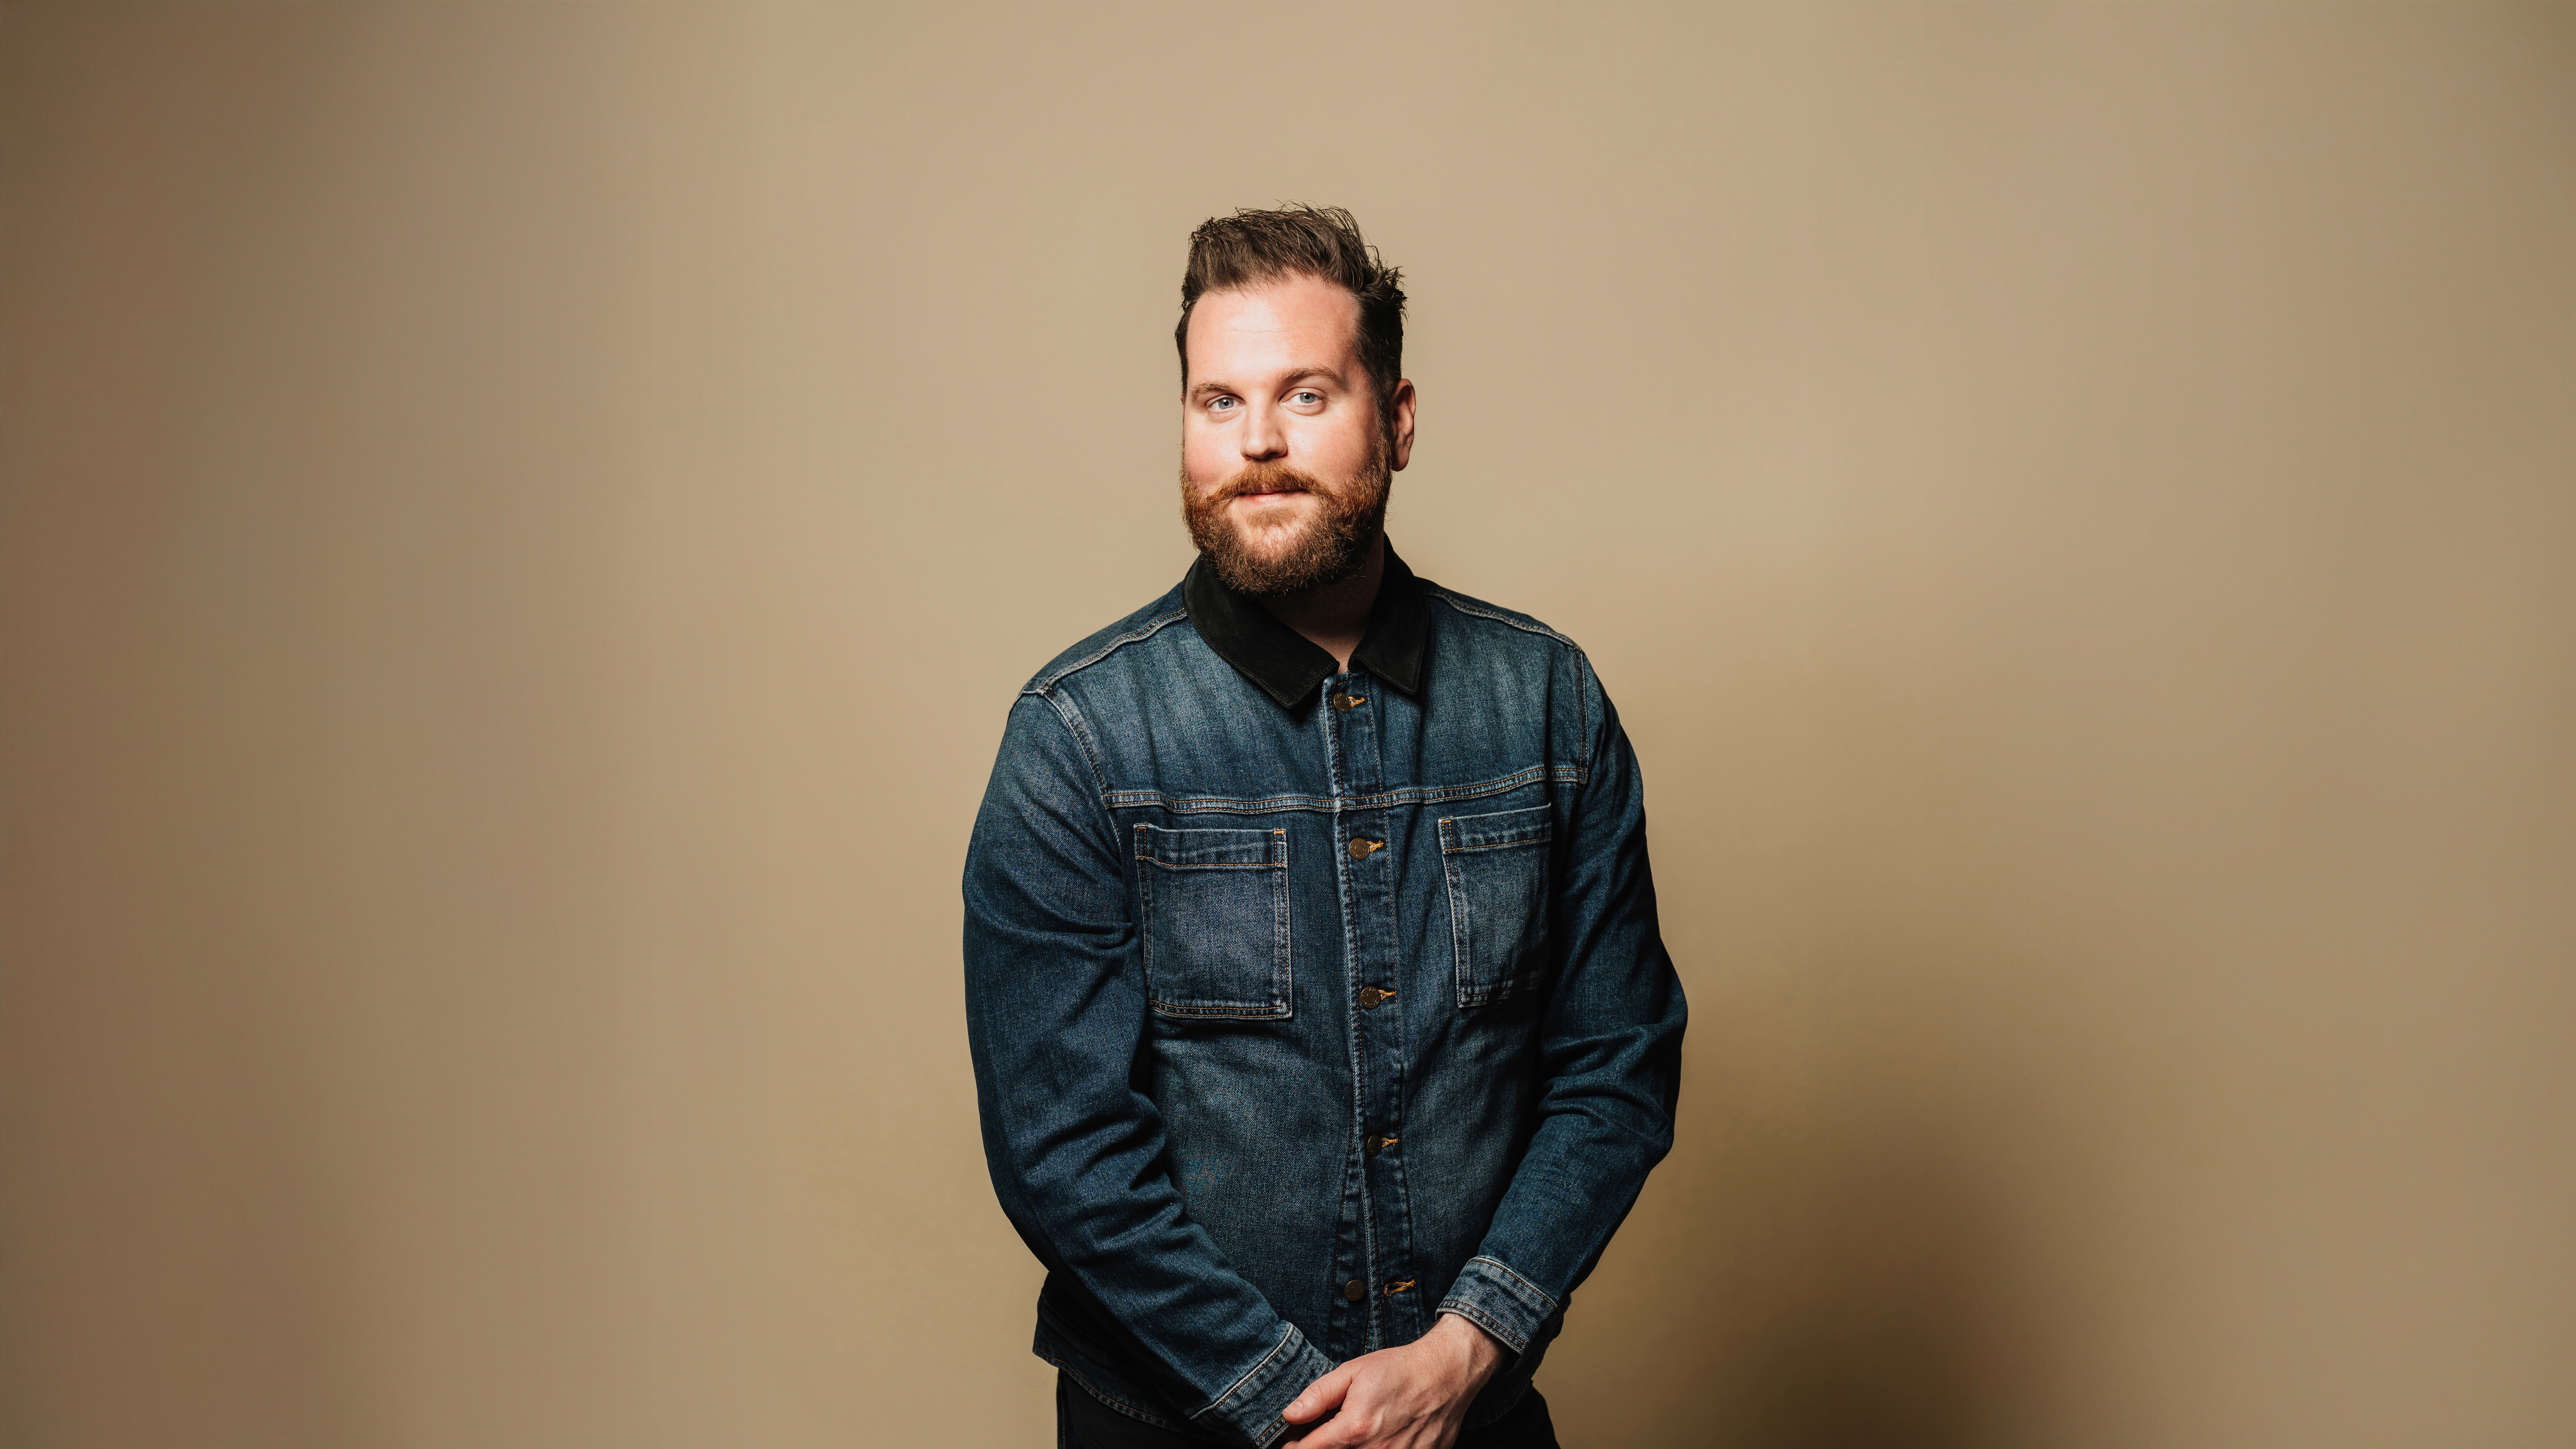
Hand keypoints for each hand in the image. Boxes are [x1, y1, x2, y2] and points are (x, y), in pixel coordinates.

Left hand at [1278, 1313, 1506, 1448]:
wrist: (1446, 1373)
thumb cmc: (1399, 1370)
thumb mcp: (1352, 1372)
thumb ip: (1318, 1395)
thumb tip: (1290, 1415)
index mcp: (1355, 1428)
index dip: (1295, 1448)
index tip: (1294, 1443)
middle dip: (1324, 1448)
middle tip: (1326, 1436)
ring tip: (1358, 1434)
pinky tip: (1381, 1440)